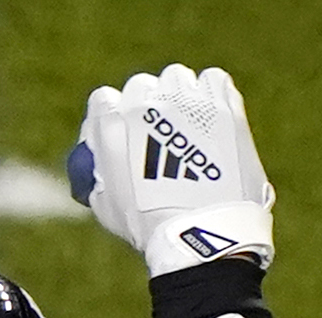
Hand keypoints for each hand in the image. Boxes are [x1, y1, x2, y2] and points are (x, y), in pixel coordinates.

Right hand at [71, 65, 275, 275]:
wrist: (200, 235)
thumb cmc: (149, 229)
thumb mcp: (105, 204)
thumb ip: (98, 171)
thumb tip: (99, 161)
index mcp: (112, 122)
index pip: (104, 100)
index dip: (115, 118)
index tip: (125, 135)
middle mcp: (146, 103)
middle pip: (142, 86)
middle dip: (149, 107)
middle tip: (162, 137)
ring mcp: (185, 101)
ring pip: (178, 78)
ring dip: (181, 97)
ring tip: (191, 128)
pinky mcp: (222, 107)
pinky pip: (215, 81)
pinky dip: (214, 94)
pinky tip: (216, 118)